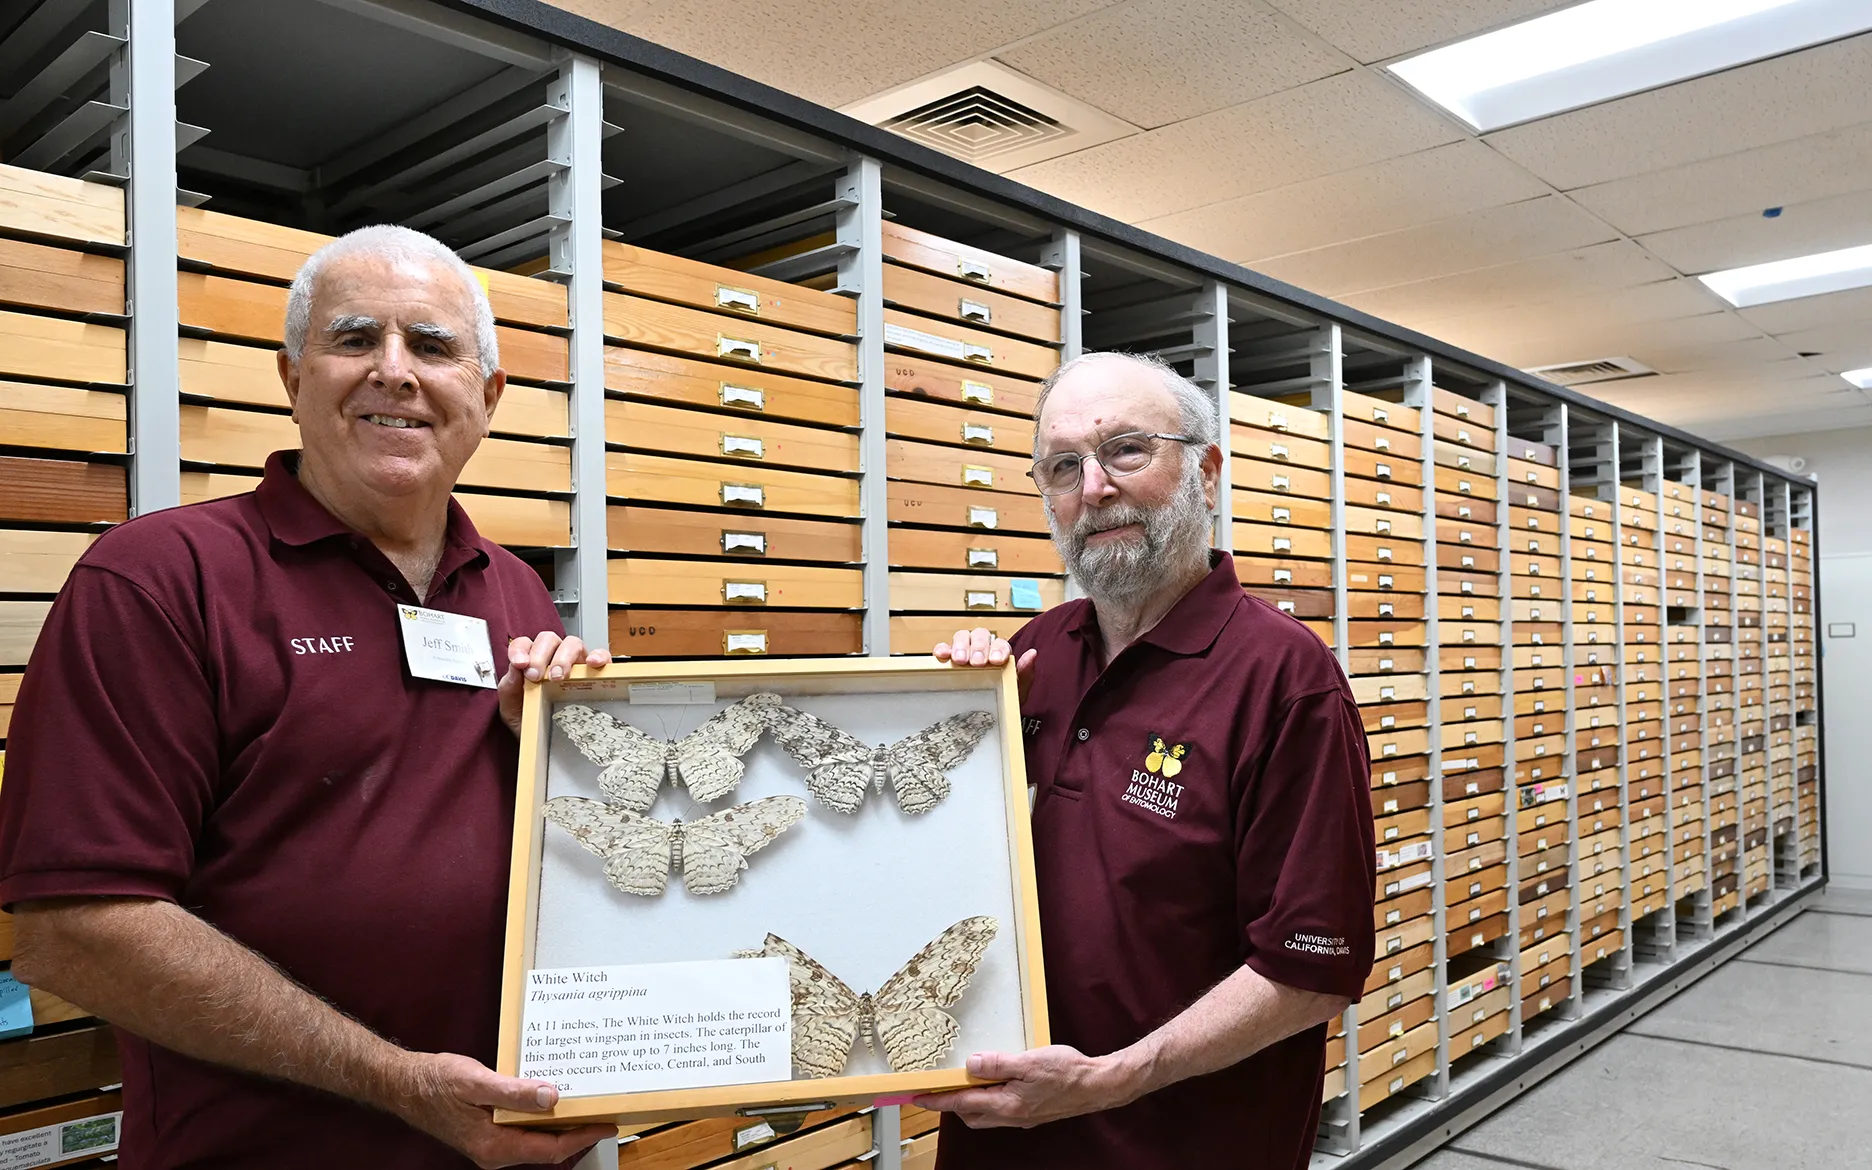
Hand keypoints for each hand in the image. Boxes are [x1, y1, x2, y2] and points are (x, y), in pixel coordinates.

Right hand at [390, 1052, 615, 1168]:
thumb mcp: (476, 1082)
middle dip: (578, 1131)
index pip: (550, 1149)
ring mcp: (491, 1144)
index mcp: (494, 1145)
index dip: (582, 1137)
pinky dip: (543, 1117)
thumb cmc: (436, 1083)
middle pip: (547, 1147)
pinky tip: (553, 1098)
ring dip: (561, 1123)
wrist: (405, 1085)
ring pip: (536, 1138)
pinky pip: (524, 1129)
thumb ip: (512, 1092)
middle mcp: (495, 1151)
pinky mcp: (489, 1132)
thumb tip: (550, 1097)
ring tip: (587, 1103)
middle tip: (605, 1110)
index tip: (606, 1125)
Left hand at [498, 633, 611, 736]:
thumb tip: (515, 669)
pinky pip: (602, 657)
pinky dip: (599, 656)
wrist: (545, 746)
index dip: (521, 650)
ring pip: (573, 643)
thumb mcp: (511, 708)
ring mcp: (576, 664)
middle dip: (541, 655)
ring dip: (564, 657)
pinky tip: (592, 665)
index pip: (525, 644)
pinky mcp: (595, 673)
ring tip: (559, 677)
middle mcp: (553, 658)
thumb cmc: (530, 722)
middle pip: (549, 639)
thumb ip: (509, 687)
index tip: (520, 664)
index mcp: (531, 662)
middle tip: (536, 676)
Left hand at [912, 1046, 1132, 1128]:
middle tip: (939, 1088)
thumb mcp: (1029, 1061)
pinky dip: (990, 1100)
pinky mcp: (1032, 1113)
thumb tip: (970, 1065)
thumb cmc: (1067, 1072)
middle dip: (952, 1104)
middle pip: (971, 1114)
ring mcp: (1022, 1118)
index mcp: (1007, 1104)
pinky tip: (996, 1085)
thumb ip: (998, 1064)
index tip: (918, 1097)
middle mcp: (1012, 1116)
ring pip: (986, 1115)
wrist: (1097, 1086)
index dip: (938, 1100)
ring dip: (971, 1103)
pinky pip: (1001, 1111)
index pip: (962, 1102)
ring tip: (965, 1084)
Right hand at [934, 628, 1036, 702]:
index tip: (997, 660)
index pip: (1000, 643)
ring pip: (962, 637)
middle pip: (980, 635)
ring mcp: (965, 652)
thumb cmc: (1003, 699)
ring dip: (961, 646)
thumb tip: (1032, 654)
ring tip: (960, 660)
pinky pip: (944, 649)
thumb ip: (1025, 673)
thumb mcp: (1017, 690)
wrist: (987, 716)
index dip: (998, 648)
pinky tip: (943, 655)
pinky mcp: (949, 660)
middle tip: (977, 662)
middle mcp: (982, 649)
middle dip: (979, 647)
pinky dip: (943, 648)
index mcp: (1000, 653)